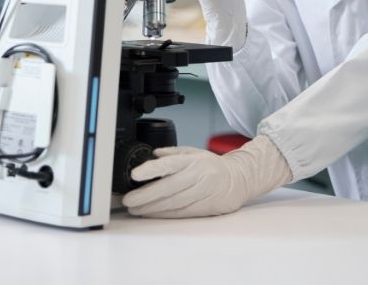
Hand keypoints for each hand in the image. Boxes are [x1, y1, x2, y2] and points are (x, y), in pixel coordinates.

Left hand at [122, 135, 291, 218]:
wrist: (238, 179)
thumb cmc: (212, 166)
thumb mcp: (194, 152)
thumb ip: (172, 153)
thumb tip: (153, 155)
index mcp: (193, 160)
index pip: (170, 164)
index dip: (152, 170)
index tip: (135, 174)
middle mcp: (198, 176)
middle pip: (168, 188)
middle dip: (146, 196)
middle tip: (129, 200)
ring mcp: (202, 193)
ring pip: (173, 203)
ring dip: (152, 208)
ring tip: (136, 209)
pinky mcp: (205, 208)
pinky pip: (180, 213)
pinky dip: (164, 215)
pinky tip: (152, 214)